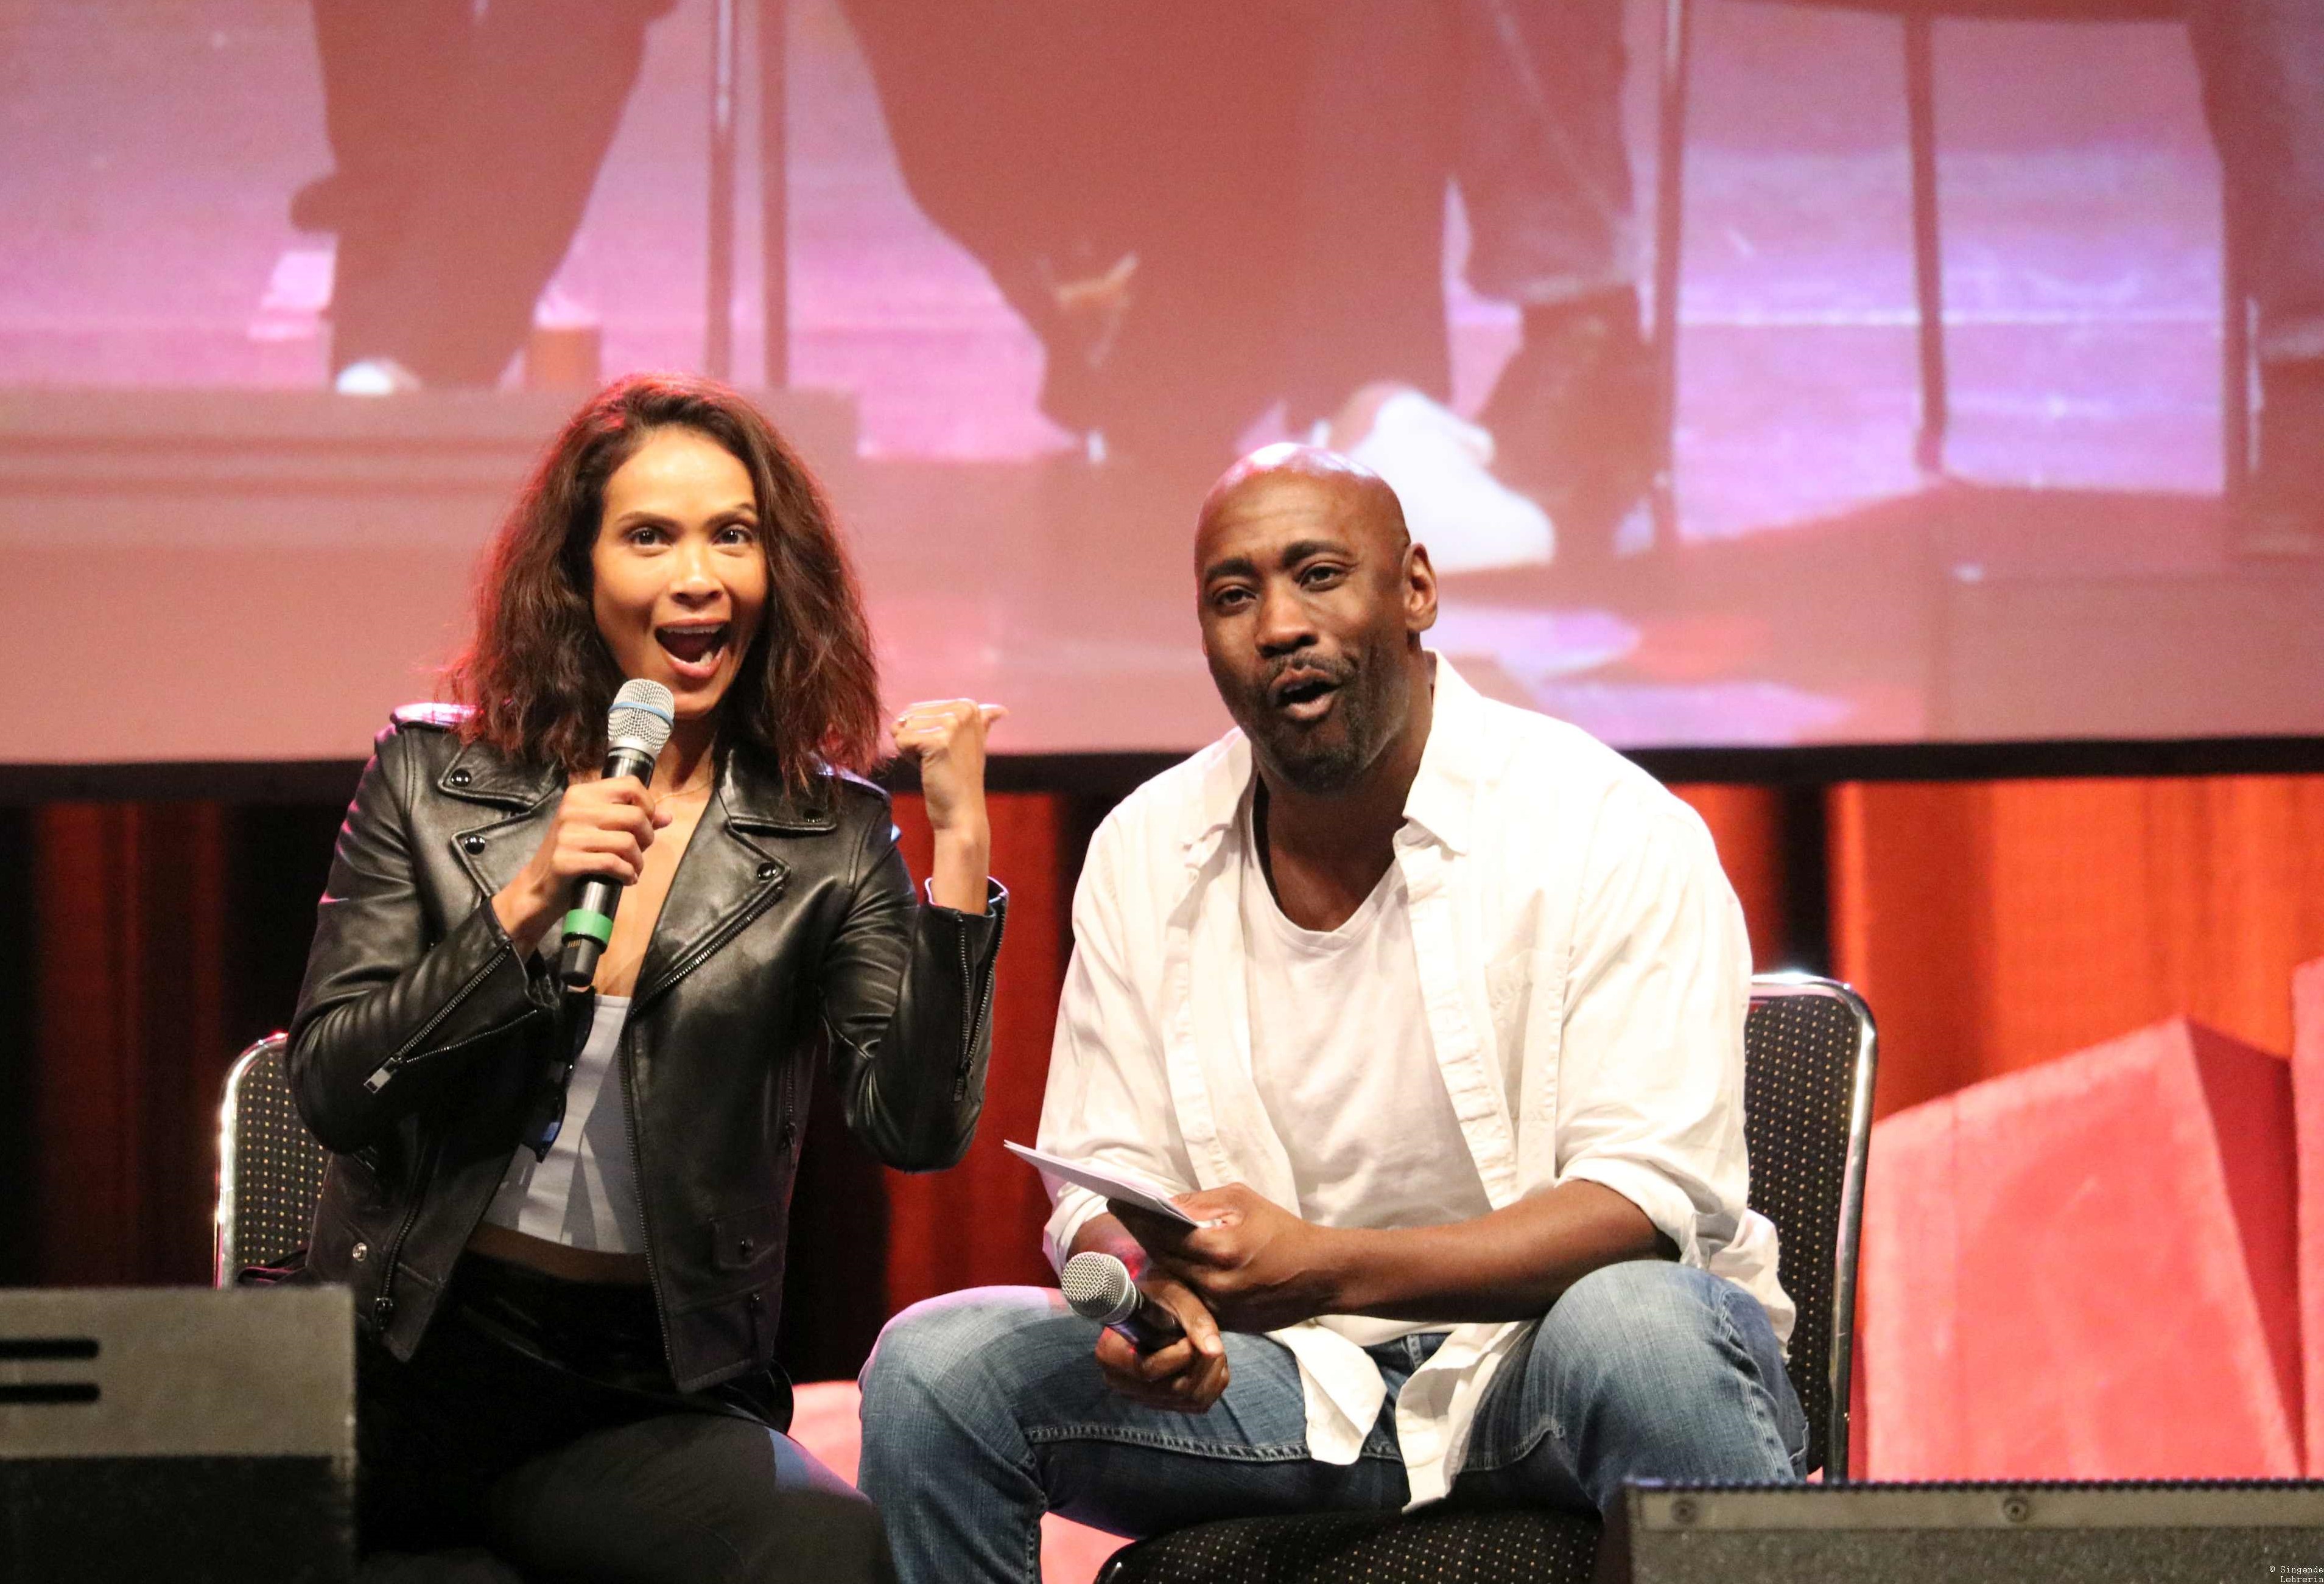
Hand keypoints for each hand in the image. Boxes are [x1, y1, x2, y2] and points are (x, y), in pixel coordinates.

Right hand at [491, 776, 673, 953]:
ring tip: (632, 869)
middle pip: (635, 816)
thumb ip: (633, 820)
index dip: (648, 806)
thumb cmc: (573, 854)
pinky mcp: (566, 860)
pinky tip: (625, 879)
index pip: (630, 785)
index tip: (646, 825)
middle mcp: (573, 808)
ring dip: (637, 861)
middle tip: (639, 852)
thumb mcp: (600, 831)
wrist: (538, 886)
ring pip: (627, 842)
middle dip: (647, 838)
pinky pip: (613, 863)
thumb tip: (667, 816)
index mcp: (581, 794)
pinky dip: (627, 874)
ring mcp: (568, 834)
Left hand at [891, 699, 1006, 835]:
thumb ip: (981, 722)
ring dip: (911, 749)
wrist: (962, 812)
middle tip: (938, 760)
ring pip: (903, 727)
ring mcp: (952, 725)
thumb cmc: (960, 779)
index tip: (944, 751)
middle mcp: (963, 710)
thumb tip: (1001, 710)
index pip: (916, 709)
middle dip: (914, 739)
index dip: (921, 733)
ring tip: (935, 764)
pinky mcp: (938, 741)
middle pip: (909, 716)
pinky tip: (928, 768)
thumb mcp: (973, 743)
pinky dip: (907, 757)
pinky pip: (900, 740)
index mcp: (968, 706)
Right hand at [1091, 1272, 1230, 1412]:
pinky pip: (1198, 1405)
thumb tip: (1215, 1350)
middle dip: (1202, 1363)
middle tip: (1211, 1338)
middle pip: (1173, 1389)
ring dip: (1212, 1373)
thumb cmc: (1160, 1294)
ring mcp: (1143, 1397)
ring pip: (1190, 1399)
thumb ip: (1195, 1319)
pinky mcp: (1164, 1402)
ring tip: (1212, 1345)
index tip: (1189, 1337)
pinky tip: (1210, 1360)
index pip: (1147, 1370)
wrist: (1156, 1303)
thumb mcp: (1176, 1295)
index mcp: (1110, 1354)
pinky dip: (1213, 1383)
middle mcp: (1121, 1382)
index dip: (1179, 1356)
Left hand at [1112, 1183, 1342, 1333]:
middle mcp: (1212, 1284)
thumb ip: (1199, 1203)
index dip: (1135, 1217)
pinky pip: (1185, 1302)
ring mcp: (1215, 1309)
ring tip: (1138, 1240)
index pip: (1162, 1231)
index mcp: (1218, 1249)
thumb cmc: (1282, 1231)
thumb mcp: (1243, 1202)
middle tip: (1120, 1217)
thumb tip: (1162, 1203)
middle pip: (1159, 1258)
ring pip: (1169, 1283)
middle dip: (1140, 1237)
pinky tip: (1164, 1265)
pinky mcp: (1221, 1324)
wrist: (1319, 1275)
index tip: (1114, 1203)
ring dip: (1153, 1261)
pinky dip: (1173, 1282)